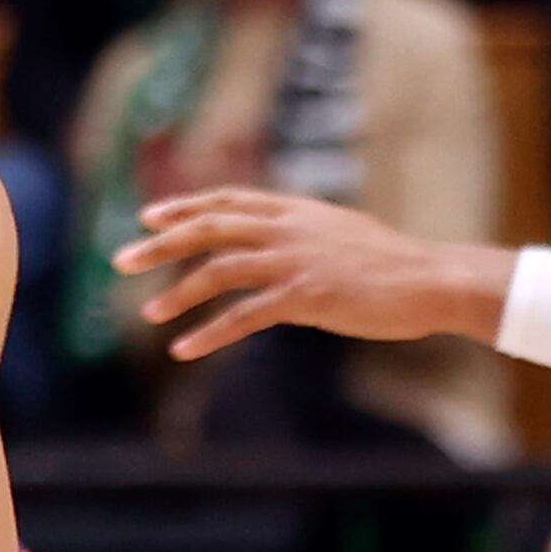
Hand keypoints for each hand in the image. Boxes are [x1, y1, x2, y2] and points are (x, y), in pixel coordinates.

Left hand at [112, 188, 502, 359]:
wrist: (429, 280)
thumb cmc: (390, 264)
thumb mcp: (340, 233)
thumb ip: (301, 235)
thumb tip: (275, 246)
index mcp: (295, 209)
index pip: (228, 201)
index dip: (185, 207)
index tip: (150, 217)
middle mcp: (288, 228)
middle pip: (209, 228)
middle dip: (161, 244)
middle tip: (121, 260)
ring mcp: (294, 260)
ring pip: (218, 270)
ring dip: (178, 294)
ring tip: (149, 314)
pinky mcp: (304, 296)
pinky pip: (243, 316)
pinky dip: (209, 334)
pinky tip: (184, 350)